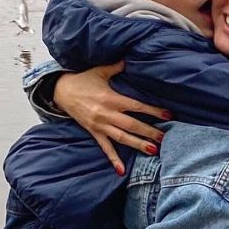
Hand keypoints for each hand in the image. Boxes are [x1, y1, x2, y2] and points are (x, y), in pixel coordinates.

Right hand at [54, 61, 170, 171]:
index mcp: (111, 98)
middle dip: (149, 132)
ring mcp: (100, 125)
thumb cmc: (82, 80)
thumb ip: (117, 67)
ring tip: (153, 150)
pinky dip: (113, 160)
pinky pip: (105, 148)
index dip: (153, 111)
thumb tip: (131, 58)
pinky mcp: (94, 132)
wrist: (60, 91)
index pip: (136, 106)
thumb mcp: (100, 71)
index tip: (168, 115)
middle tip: (165, 138)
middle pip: (132, 125)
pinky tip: (121, 171)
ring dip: (137, 145)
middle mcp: (106, 114)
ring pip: (122, 138)